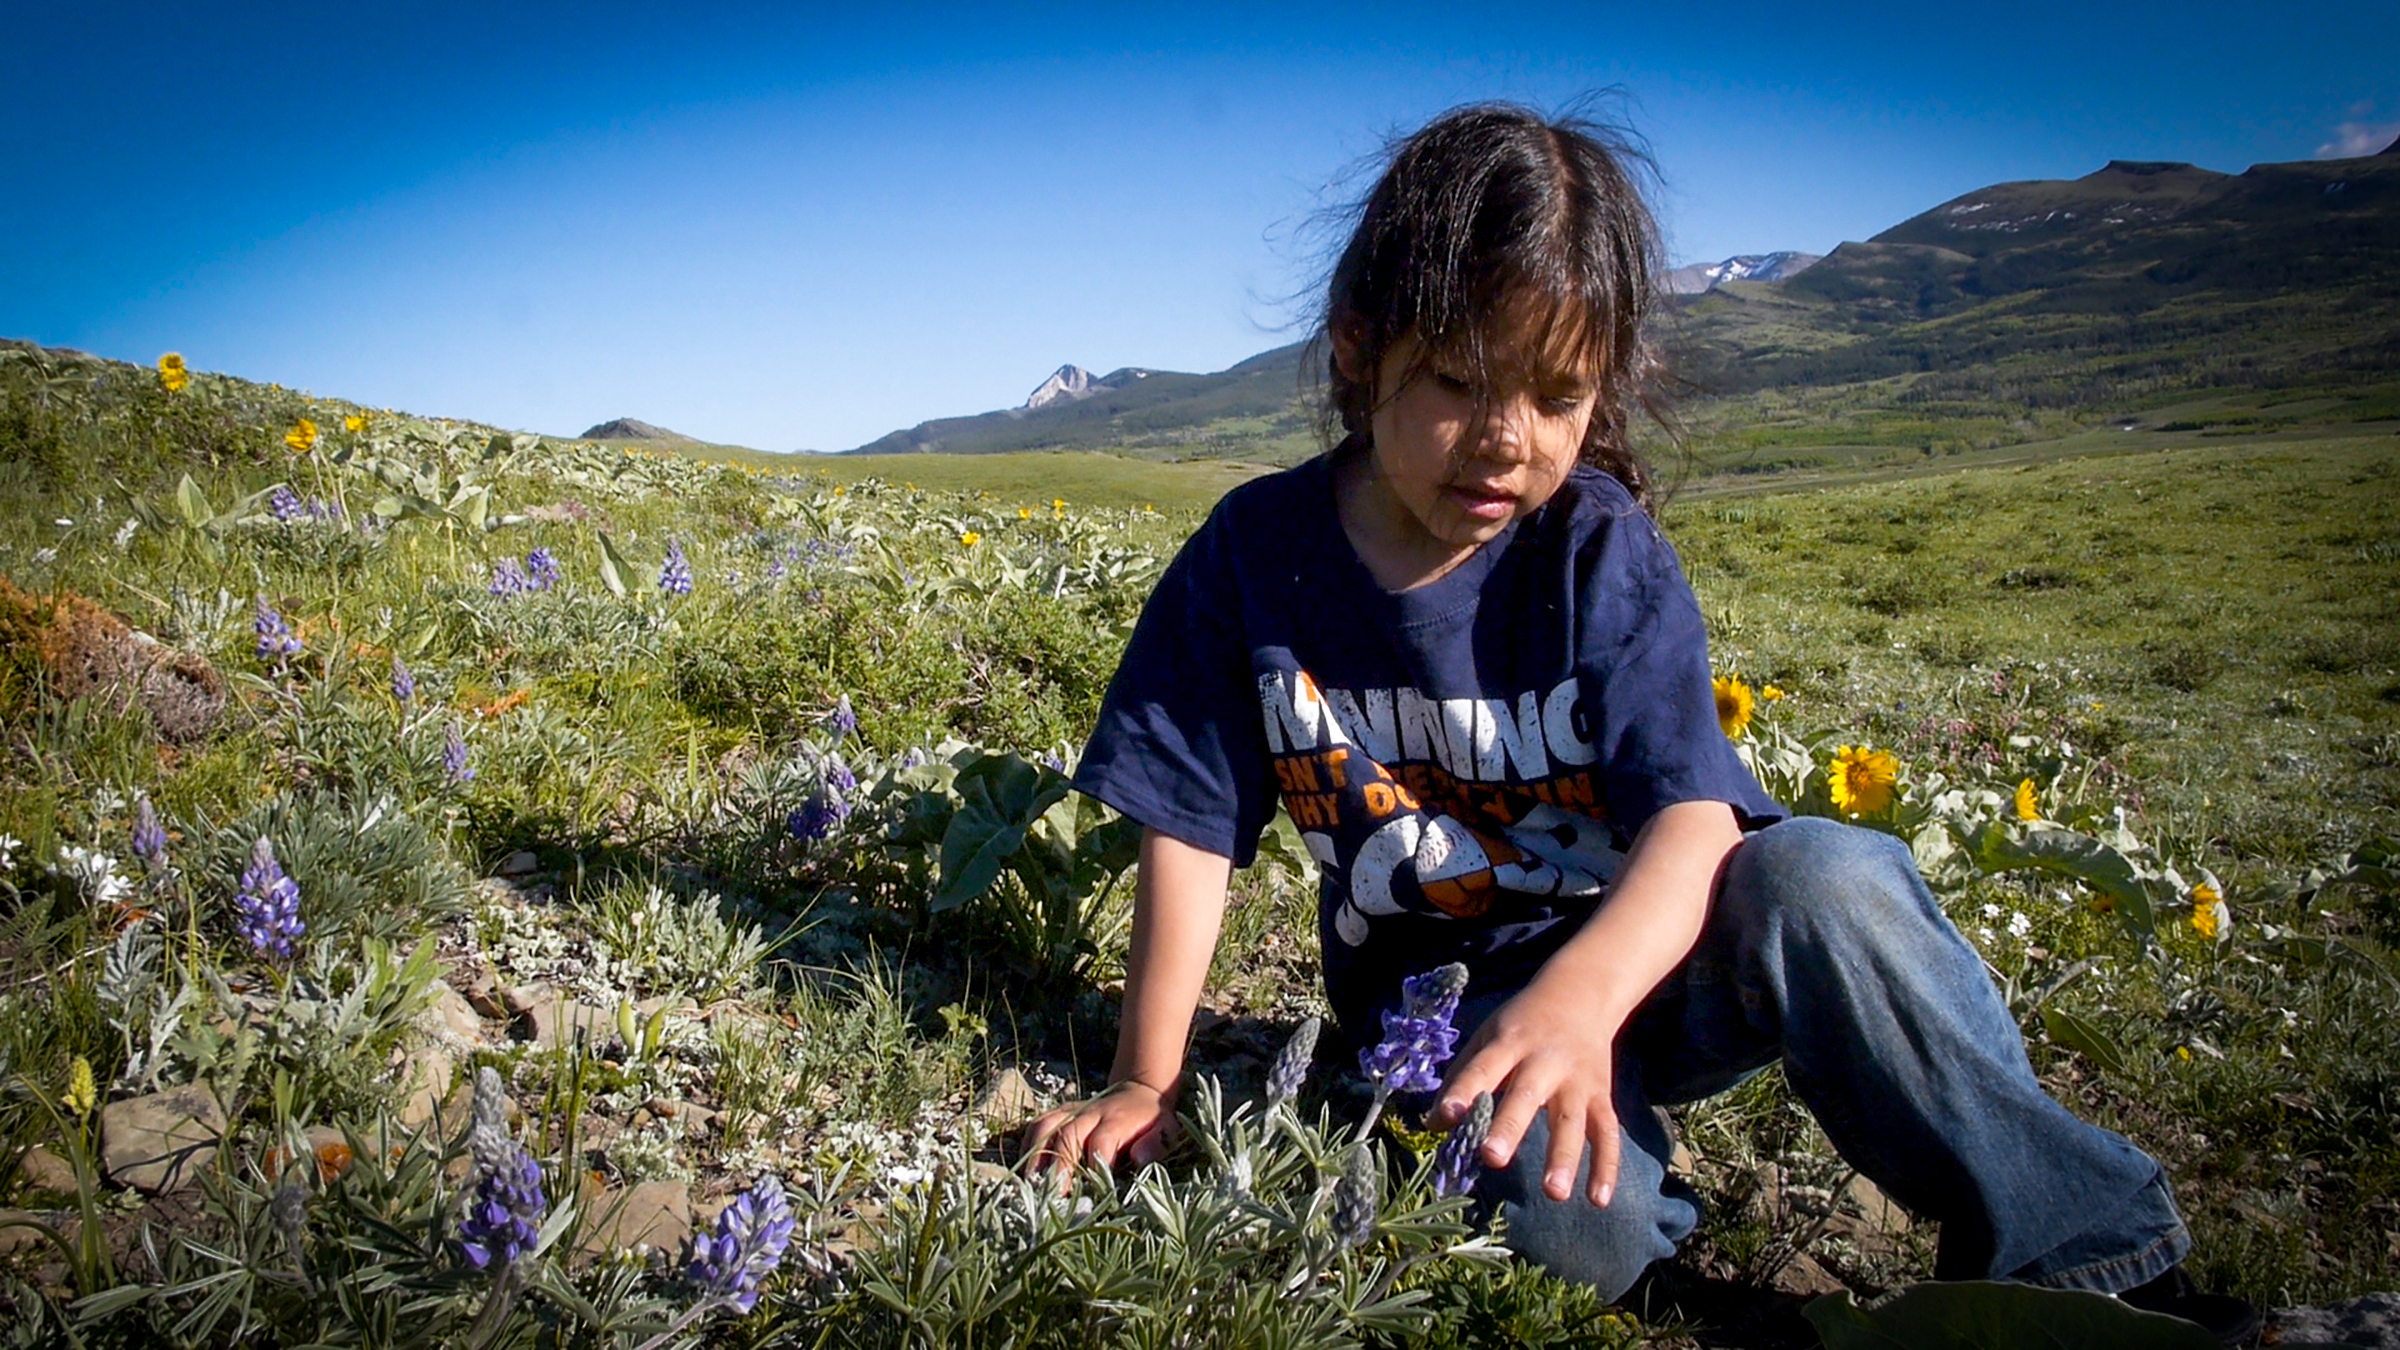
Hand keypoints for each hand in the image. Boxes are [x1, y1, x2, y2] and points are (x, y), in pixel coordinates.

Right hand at [1019, 1081, 1177, 1189]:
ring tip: (1030, 1184)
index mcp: (1118, 1121)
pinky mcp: (1060, 1113)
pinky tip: (1025, 1169)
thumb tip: (1138, 1159)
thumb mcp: (1166, 1132)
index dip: (1095, 1165)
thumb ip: (1154, 1146)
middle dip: (1058, 1166)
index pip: (1102, 1141)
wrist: (1139, 1092)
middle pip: (1068, 1136)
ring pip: (1045, 1127)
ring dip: (1035, 1155)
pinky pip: (1037, 1125)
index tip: (1091, 1192)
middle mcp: (1091, 1114)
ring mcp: (1072, 1111)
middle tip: (1051, 1196)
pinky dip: (1027, 1145)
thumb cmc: (1153, 1122)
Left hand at [1426, 979, 1621, 1206]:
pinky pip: (1607, 1134)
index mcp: (1509, 1043)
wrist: (1581, 995)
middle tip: (1492, 1158)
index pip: (1482, 1068)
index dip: (1463, 1091)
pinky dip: (1607, 1167)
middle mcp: (1545, 1062)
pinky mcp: (1602, 1096)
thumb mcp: (1488, 1036)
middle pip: (1526, 1096)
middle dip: (1510, 1127)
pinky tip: (1599, 1200)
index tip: (1446, 1117)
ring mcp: (1577, 1081)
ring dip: (1564, 1158)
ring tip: (1554, 1194)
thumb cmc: (1521, 1024)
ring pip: (1573, 1120)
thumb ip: (1462, 1078)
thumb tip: (1434, 1126)